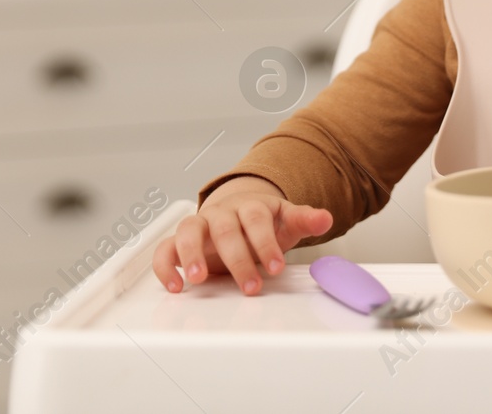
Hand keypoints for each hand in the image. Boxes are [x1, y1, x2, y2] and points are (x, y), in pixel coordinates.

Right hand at [151, 175, 332, 294]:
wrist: (238, 210)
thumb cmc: (263, 221)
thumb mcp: (286, 220)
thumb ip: (304, 219)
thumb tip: (326, 218)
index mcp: (250, 206)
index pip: (256, 219)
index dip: (266, 243)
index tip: (277, 267)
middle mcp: (221, 212)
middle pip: (225, 228)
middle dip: (237, 259)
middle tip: (251, 287)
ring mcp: (199, 225)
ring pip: (189, 231)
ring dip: (191, 255)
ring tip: (198, 280)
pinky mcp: (180, 241)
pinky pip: (165, 249)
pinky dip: (166, 266)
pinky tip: (176, 286)